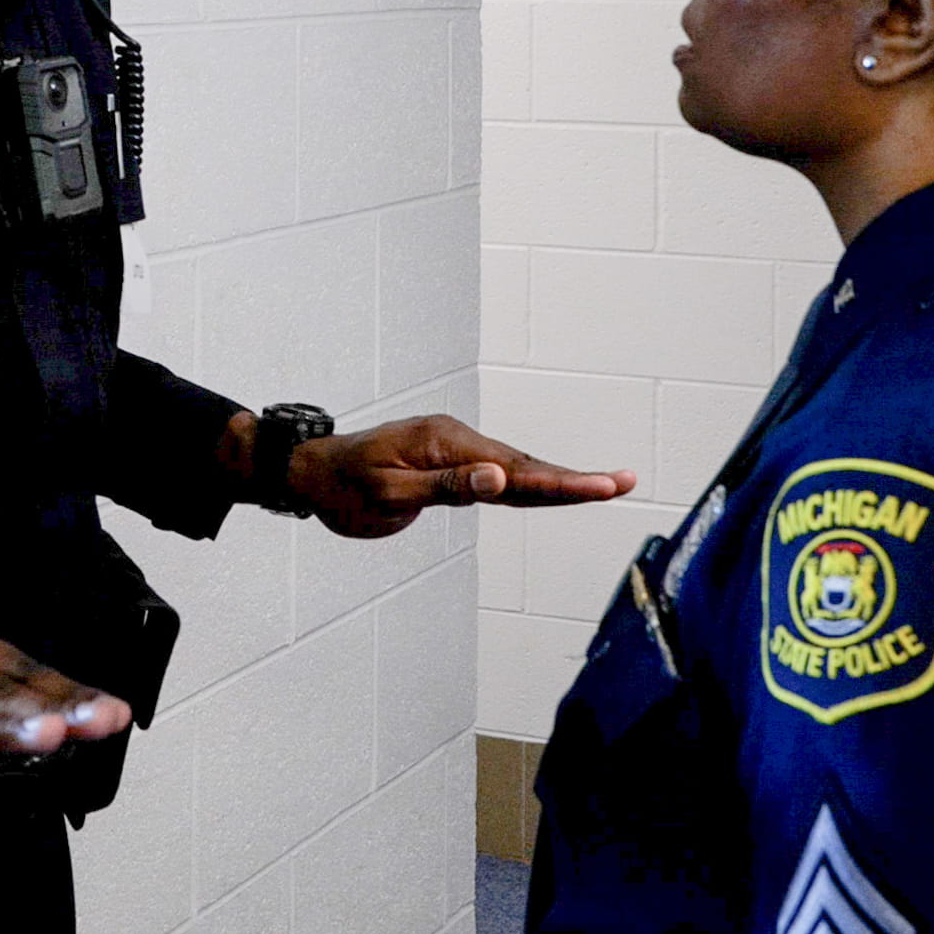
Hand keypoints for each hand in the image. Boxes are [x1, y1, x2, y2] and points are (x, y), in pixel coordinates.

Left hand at [273, 413, 636, 536]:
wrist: (309, 473)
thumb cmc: (342, 485)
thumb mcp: (388, 491)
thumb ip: (446, 487)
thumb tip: (499, 480)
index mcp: (446, 444)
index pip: (515, 471)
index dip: (563, 483)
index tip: (603, 487)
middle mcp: (456, 442)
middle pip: (527, 466)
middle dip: (576, 480)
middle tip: (624, 483)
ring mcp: (454, 453)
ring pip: (516, 472)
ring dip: (558, 482)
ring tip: (605, 487)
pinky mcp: (448, 468)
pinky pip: (496, 479)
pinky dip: (528, 487)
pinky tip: (551, 492)